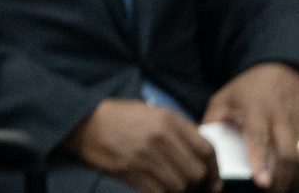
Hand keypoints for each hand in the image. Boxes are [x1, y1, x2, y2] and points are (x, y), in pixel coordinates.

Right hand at [64, 98, 218, 192]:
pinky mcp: (133, 173)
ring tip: (166, 180)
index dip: (214, 168)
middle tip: (184, 178)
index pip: (207, 150)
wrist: (84, 123)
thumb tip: (199, 153)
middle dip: (194, 179)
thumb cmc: (118, 116)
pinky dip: (160, 192)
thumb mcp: (151, 112)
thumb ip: (177, 129)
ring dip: (176, 187)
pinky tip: (154, 185)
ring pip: (179, 186)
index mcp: (169, 120)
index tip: (213, 178)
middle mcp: (162, 138)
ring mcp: (147, 157)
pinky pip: (160, 192)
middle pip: (196, 172)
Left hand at [203, 62, 298, 191]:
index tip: (260, 181)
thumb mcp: (223, 98)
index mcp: (256, 109)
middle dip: (281, 179)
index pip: (259, 138)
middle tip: (270, 191)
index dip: (260, 161)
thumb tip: (205, 150)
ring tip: (285, 188)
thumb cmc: (248, 88)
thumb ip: (212, 122)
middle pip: (287, 154)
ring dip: (298, 179)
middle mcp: (282, 117)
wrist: (282, 68)